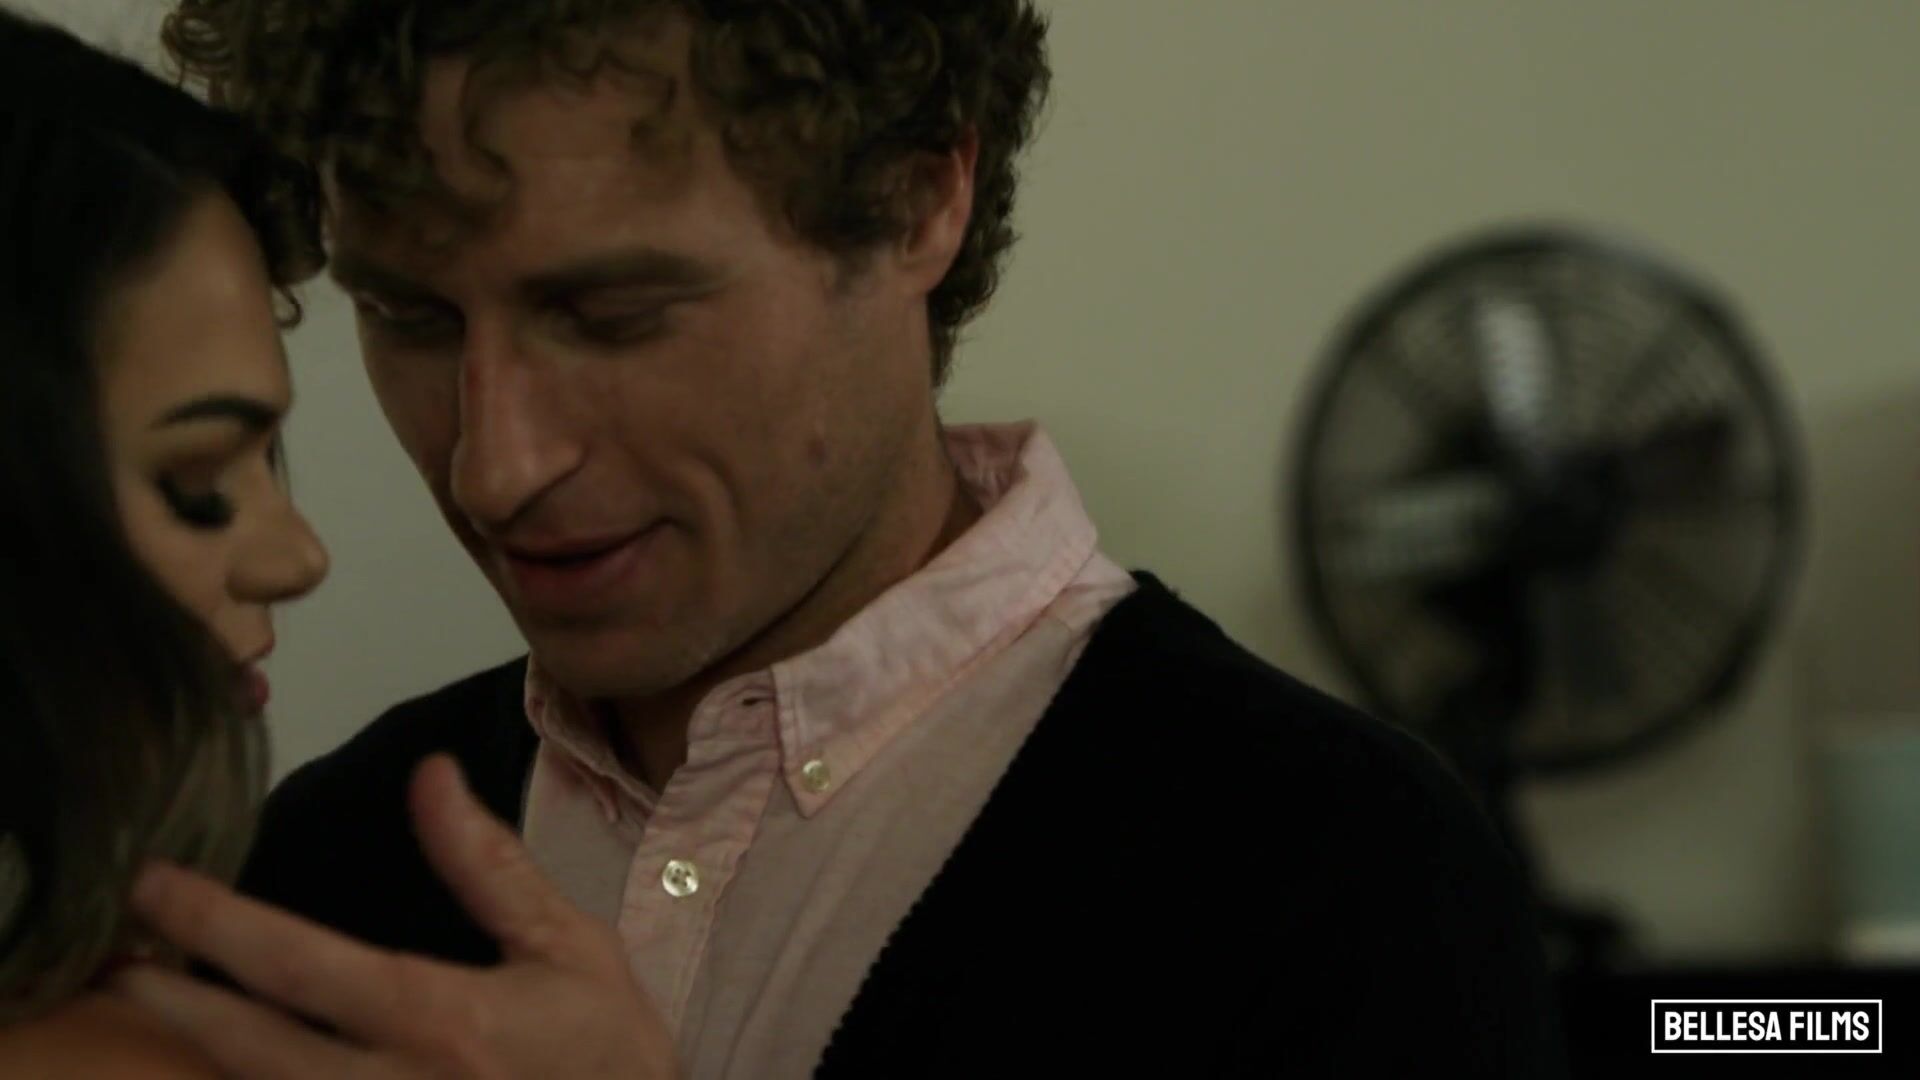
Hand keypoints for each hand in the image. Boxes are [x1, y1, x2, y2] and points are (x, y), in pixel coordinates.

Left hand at [110, 754, 676, 1078]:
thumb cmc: (612, 1053)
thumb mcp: (569, 948)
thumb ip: (491, 866)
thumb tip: (430, 776)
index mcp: (439, 1021)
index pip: (300, 966)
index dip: (214, 923)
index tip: (156, 885)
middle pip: (247, 1048)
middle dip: (172, 1000)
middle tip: (117, 958)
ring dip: (205, 1050)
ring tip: (164, 997)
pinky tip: (242, 1055)